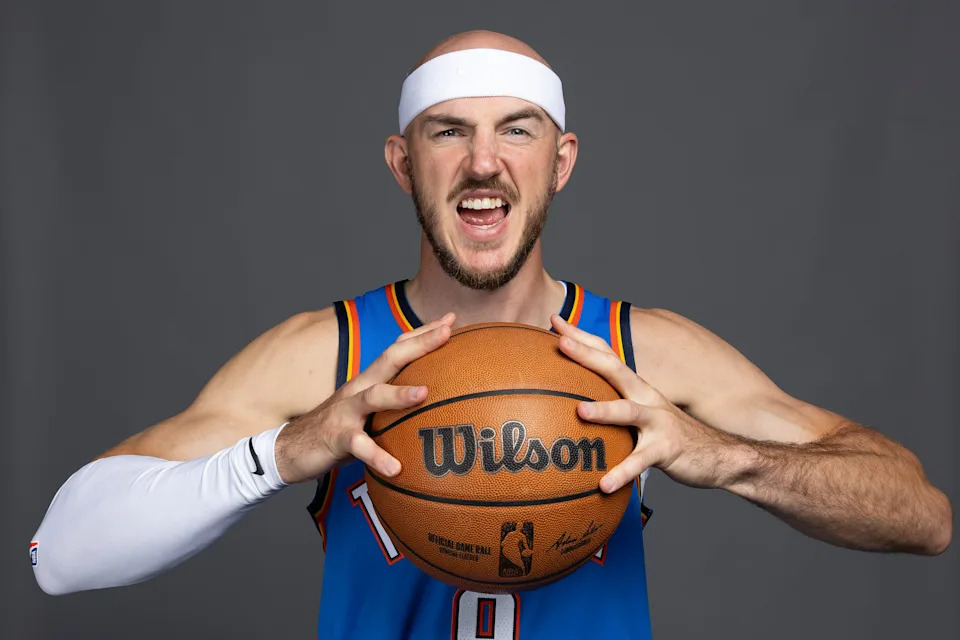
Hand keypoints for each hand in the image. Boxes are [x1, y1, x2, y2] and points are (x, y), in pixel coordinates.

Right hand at [275, 313, 454, 483]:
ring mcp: (346, 412)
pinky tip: (396, 468)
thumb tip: (434, 405)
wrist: (288, 448)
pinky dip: (377, 456)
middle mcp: (358, 389)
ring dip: (399, 394)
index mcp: (369, 380)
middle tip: (446, 332)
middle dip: (419, 344)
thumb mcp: (367, 411)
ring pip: (373, 397)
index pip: (397, 349)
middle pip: (390, 359)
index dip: (422, 333)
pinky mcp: (336, 438)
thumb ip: (393, 404)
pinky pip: (358, 446)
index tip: (451, 319)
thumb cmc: (338, 428)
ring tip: (424, 393)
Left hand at [551, 315, 738, 492]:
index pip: (606, 354)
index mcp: (636, 387)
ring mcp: (658, 422)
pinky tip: (603, 485)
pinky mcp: (667, 449)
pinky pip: (641, 461)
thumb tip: (574, 404)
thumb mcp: (641, 414)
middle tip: (560, 342)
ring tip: (579, 411)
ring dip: (604, 410)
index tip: (554, 320)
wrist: (721, 455)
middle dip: (586, 354)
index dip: (581, 337)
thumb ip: (613, 406)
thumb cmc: (669, 435)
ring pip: (628, 412)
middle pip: (614, 369)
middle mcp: (646, 397)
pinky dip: (622, 472)